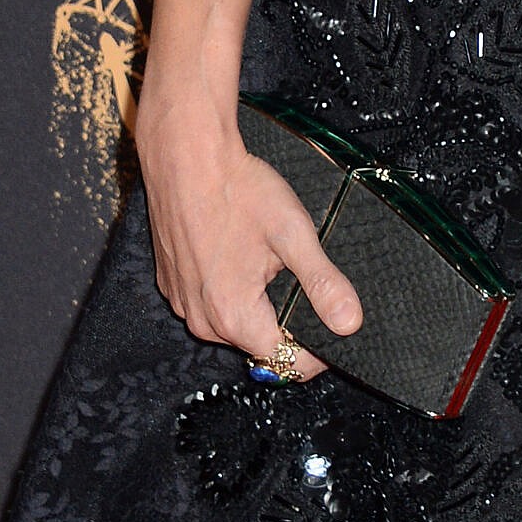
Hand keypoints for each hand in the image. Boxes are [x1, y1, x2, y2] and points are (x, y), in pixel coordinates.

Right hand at [136, 84, 360, 376]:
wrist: (187, 159)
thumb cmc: (240, 191)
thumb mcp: (293, 234)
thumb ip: (323, 283)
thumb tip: (350, 323)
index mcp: (234, 316)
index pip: (283, 362)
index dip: (314, 352)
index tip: (333, 329)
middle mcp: (203, 321)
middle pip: (257, 343)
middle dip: (285, 322)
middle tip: (304, 279)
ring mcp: (183, 303)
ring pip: (232, 323)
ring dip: (256, 304)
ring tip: (271, 259)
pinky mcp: (172, 284)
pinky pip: (209, 302)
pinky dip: (229, 287)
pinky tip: (241, 251)